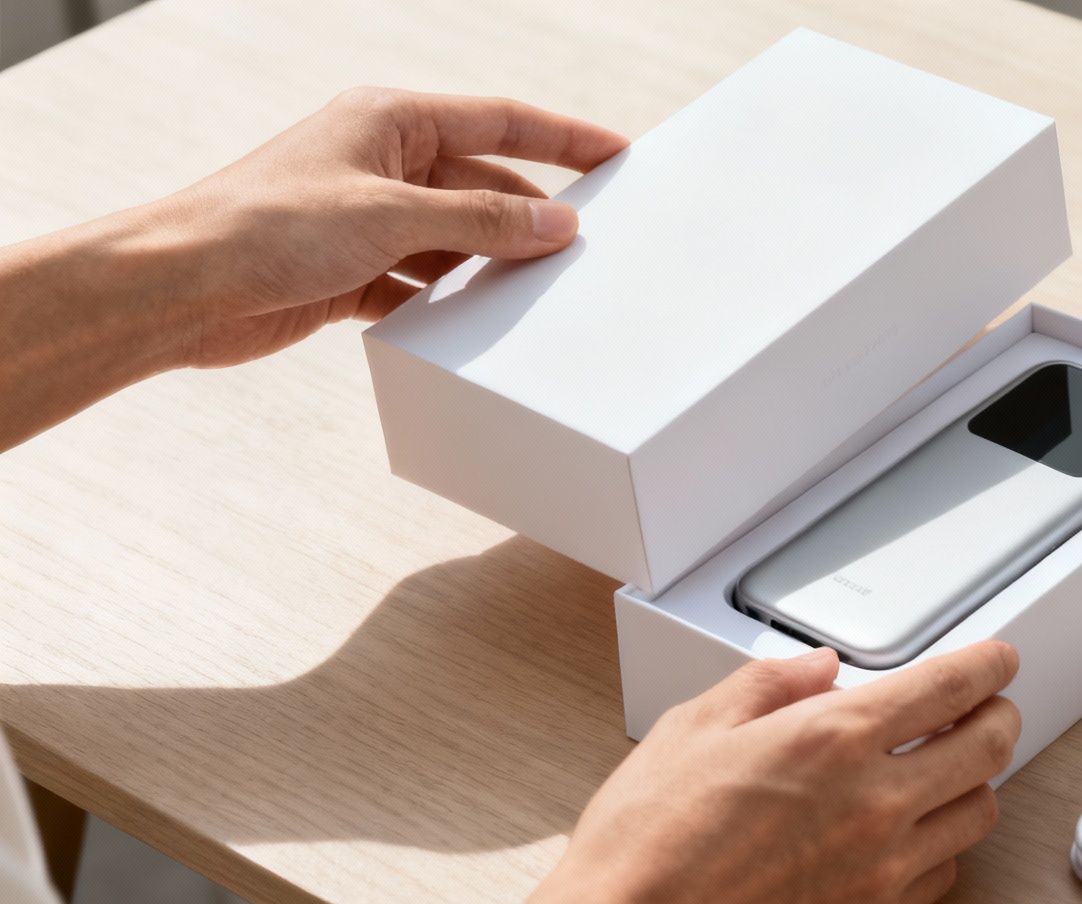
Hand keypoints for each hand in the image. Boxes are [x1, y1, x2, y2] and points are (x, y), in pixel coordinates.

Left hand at [165, 87, 628, 366]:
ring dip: (492, 265)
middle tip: (590, 247)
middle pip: (485, 184)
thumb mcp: (391, 216)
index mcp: (390, 121)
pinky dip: (451, 301)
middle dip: (533, 216)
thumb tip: (557, 226)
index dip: (565, 137)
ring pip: (457, 239)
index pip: (500, 120)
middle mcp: (382, 162)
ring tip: (542, 294)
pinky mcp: (352, 270)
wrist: (179, 287)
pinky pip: (425, 282)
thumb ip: (483, 220)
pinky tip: (479, 323)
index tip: (619, 153)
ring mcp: (368, 217)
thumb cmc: (266, 227)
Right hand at [421, 640, 1021, 903]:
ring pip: (979, 814)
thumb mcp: (693, 727)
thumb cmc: (647, 841)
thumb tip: (821, 668)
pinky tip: (908, 836)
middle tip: (984, 710)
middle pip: (990, 747)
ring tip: (944, 773)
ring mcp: (884, 868)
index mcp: (833, 738)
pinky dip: (940, 847)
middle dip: (997, 717)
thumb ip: (768, 685)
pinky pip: (944, 875)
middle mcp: (875, 801)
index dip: (989, 665)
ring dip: (973, 784)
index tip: (998, 660)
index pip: (952, 686)